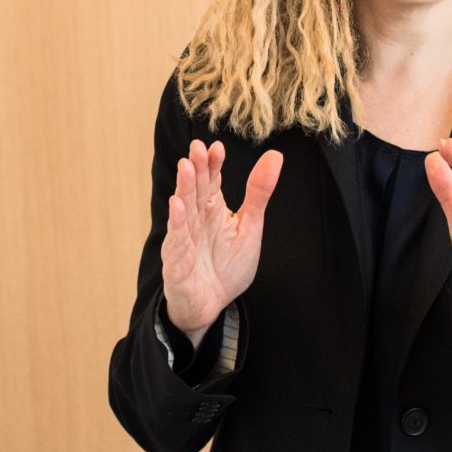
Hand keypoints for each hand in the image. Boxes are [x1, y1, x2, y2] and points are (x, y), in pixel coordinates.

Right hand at [160, 139, 283, 342]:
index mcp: (212, 210)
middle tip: (197, 147)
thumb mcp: (249, 226)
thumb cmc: (226, 266)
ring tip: (186, 167)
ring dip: (184, 189)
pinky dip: (176, 224)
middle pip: (196, 190)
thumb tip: (275, 155)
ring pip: (184, 211)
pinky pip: (177, 242)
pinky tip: (176, 206)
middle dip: (197, 169)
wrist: (212, 305)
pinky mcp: (177, 263)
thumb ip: (258, 192)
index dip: (214, 164)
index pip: (212, 181)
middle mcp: (196, 221)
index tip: (217, 146)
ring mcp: (184, 240)